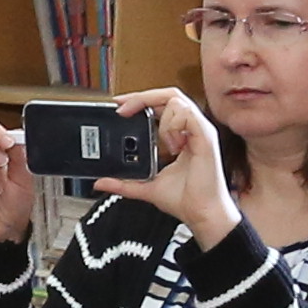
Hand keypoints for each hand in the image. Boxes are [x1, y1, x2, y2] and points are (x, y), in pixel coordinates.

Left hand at [112, 88, 238, 240]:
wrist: (201, 213)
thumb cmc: (185, 199)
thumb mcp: (146, 187)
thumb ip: (124, 183)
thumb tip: (101, 182)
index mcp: (181, 135)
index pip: (162, 105)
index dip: (141, 99)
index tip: (119, 106)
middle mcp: (192, 129)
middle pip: (169, 94)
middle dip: (143, 97)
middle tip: (123, 109)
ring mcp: (200, 130)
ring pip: (177, 101)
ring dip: (162, 119)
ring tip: (164, 145)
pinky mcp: (206, 136)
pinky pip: (188, 114)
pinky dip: (174, 126)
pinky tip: (174, 146)